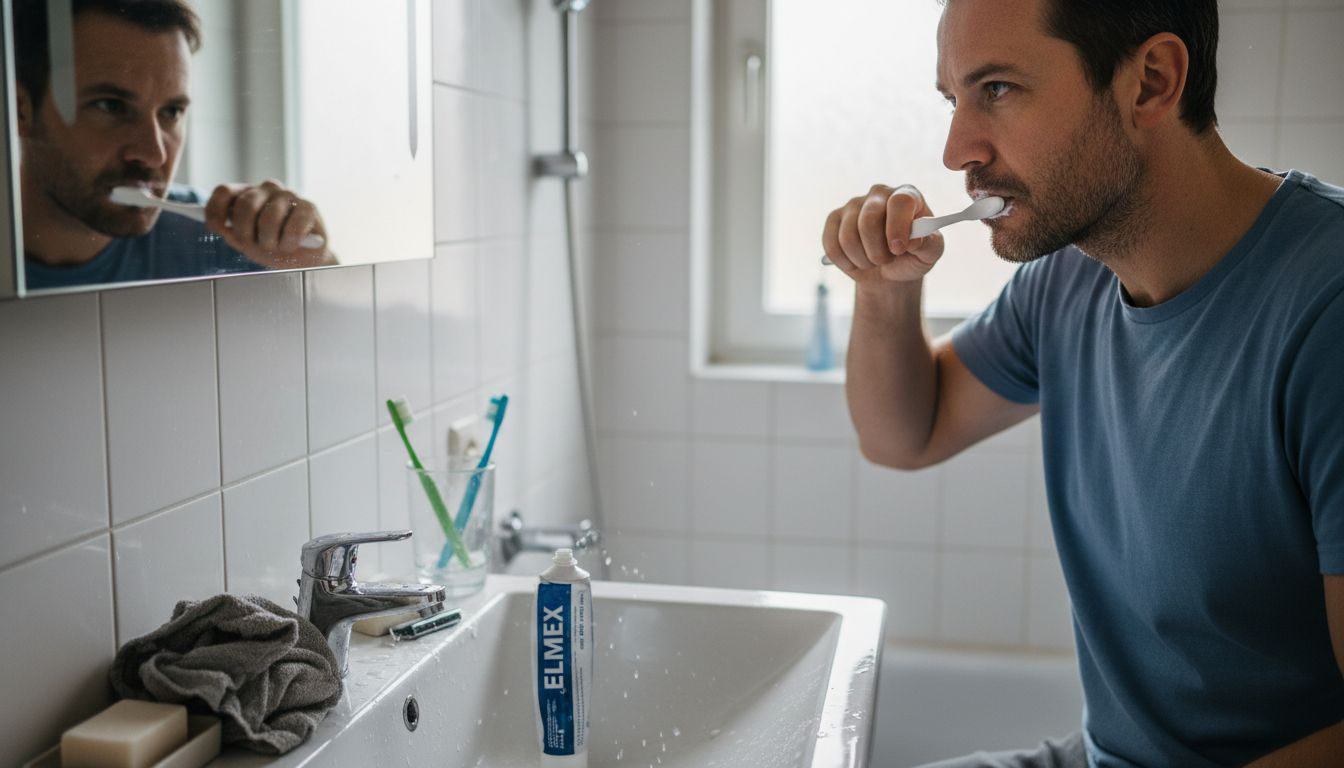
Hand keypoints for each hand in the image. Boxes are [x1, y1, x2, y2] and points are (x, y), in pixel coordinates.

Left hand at [204, 180, 334, 268]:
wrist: (303, 260)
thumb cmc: (272, 246)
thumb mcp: (246, 241)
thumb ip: (230, 231)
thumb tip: (217, 225)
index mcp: (248, 194)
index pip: (225, 191)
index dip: (216, 210)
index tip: (216, 229)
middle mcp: (267, 189)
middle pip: (246, 204)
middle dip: (247, 232)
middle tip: (255, 245)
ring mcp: (289, 195)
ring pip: (269, 218)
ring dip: (270, 241)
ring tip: (277, 247)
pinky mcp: (308, 207)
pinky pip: (293, 227)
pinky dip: (290, 243)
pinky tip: (294, 244)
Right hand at [822, 184, 944, 282]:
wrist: (888, 271)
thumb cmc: (912, 257)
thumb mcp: (929, 254)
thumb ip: (929, 244)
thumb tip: (913, 240)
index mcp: (908, 195)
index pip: (900, 202)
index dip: (897, 226)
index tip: (899, 249)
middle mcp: (879, 193)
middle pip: (869, 219)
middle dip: (877, 250)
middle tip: (886, 261)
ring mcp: (854, 204)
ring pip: (848, 236)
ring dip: (862, 260)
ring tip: (873, 262)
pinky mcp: (834, 218)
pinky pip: (832, 245)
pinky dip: (846, 262)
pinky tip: (856, 261)